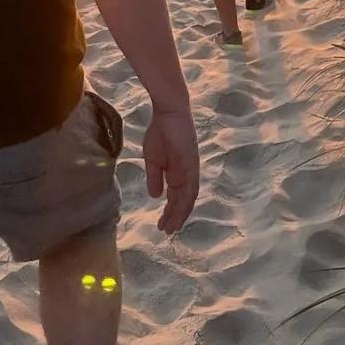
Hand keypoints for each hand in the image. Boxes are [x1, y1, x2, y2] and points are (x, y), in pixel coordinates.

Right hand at [142, 107, 199, 233]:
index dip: (170, 212)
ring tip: (172, 227)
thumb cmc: (160, 131)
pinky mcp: (192, 163)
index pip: (175, 197)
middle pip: (183, 200)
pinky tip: (179, 210)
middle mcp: (186, 174)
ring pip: (188, 196)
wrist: (167, 112)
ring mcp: (190, 169)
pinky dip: (186, 199)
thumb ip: (155, 177)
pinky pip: (191, 184)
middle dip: (175, 217)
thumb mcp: (152, 158)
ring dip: (181, 212)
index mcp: (177, 172)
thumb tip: (155, 196)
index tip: (161, 226)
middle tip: (167, 232)